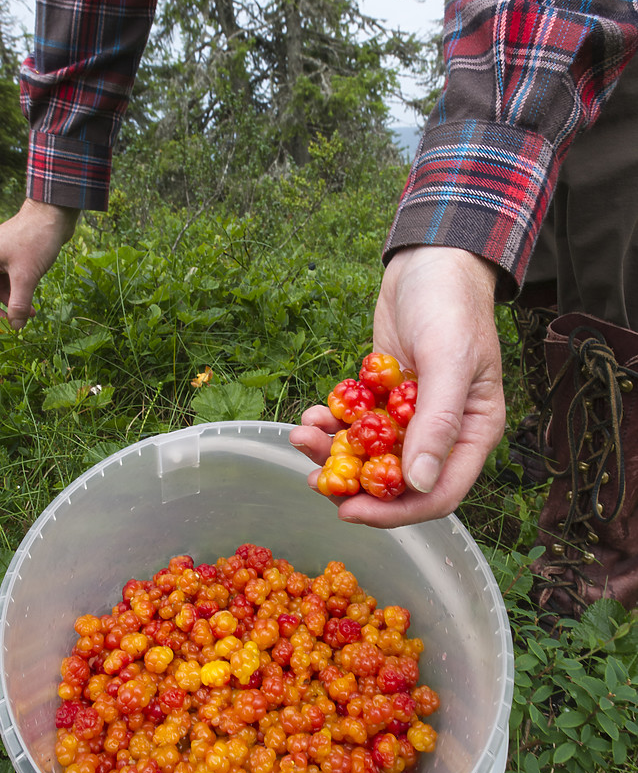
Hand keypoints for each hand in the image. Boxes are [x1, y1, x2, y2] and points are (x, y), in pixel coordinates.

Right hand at [0, 198, 79, 329]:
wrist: (54, 214)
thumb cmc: (36, 239)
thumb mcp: (27, 276)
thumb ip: (19, 303)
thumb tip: (15, 327)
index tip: (1, 331)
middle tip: (14, 328)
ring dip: (11, 305)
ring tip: (29, 316)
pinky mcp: (11, 258)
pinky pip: (9, 283)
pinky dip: (18, 295)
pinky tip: (31, 306)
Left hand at [289, 246, 506, 526]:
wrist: (429, 260)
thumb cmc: (451, 305)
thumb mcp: (448, 362)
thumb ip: (437, 424)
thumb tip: (421, 484)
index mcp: (472, 433)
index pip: (438, 494)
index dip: (395, 513)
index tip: (350, 511)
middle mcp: (441, 432)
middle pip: (397, 481)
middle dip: (352, 483)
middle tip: (312, 478)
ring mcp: (409, 416)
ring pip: (369, 455)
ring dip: (332, 453)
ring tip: (302, 435)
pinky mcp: (382, 397)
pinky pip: (354, 424)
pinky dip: (331, 425)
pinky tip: (311, 415)